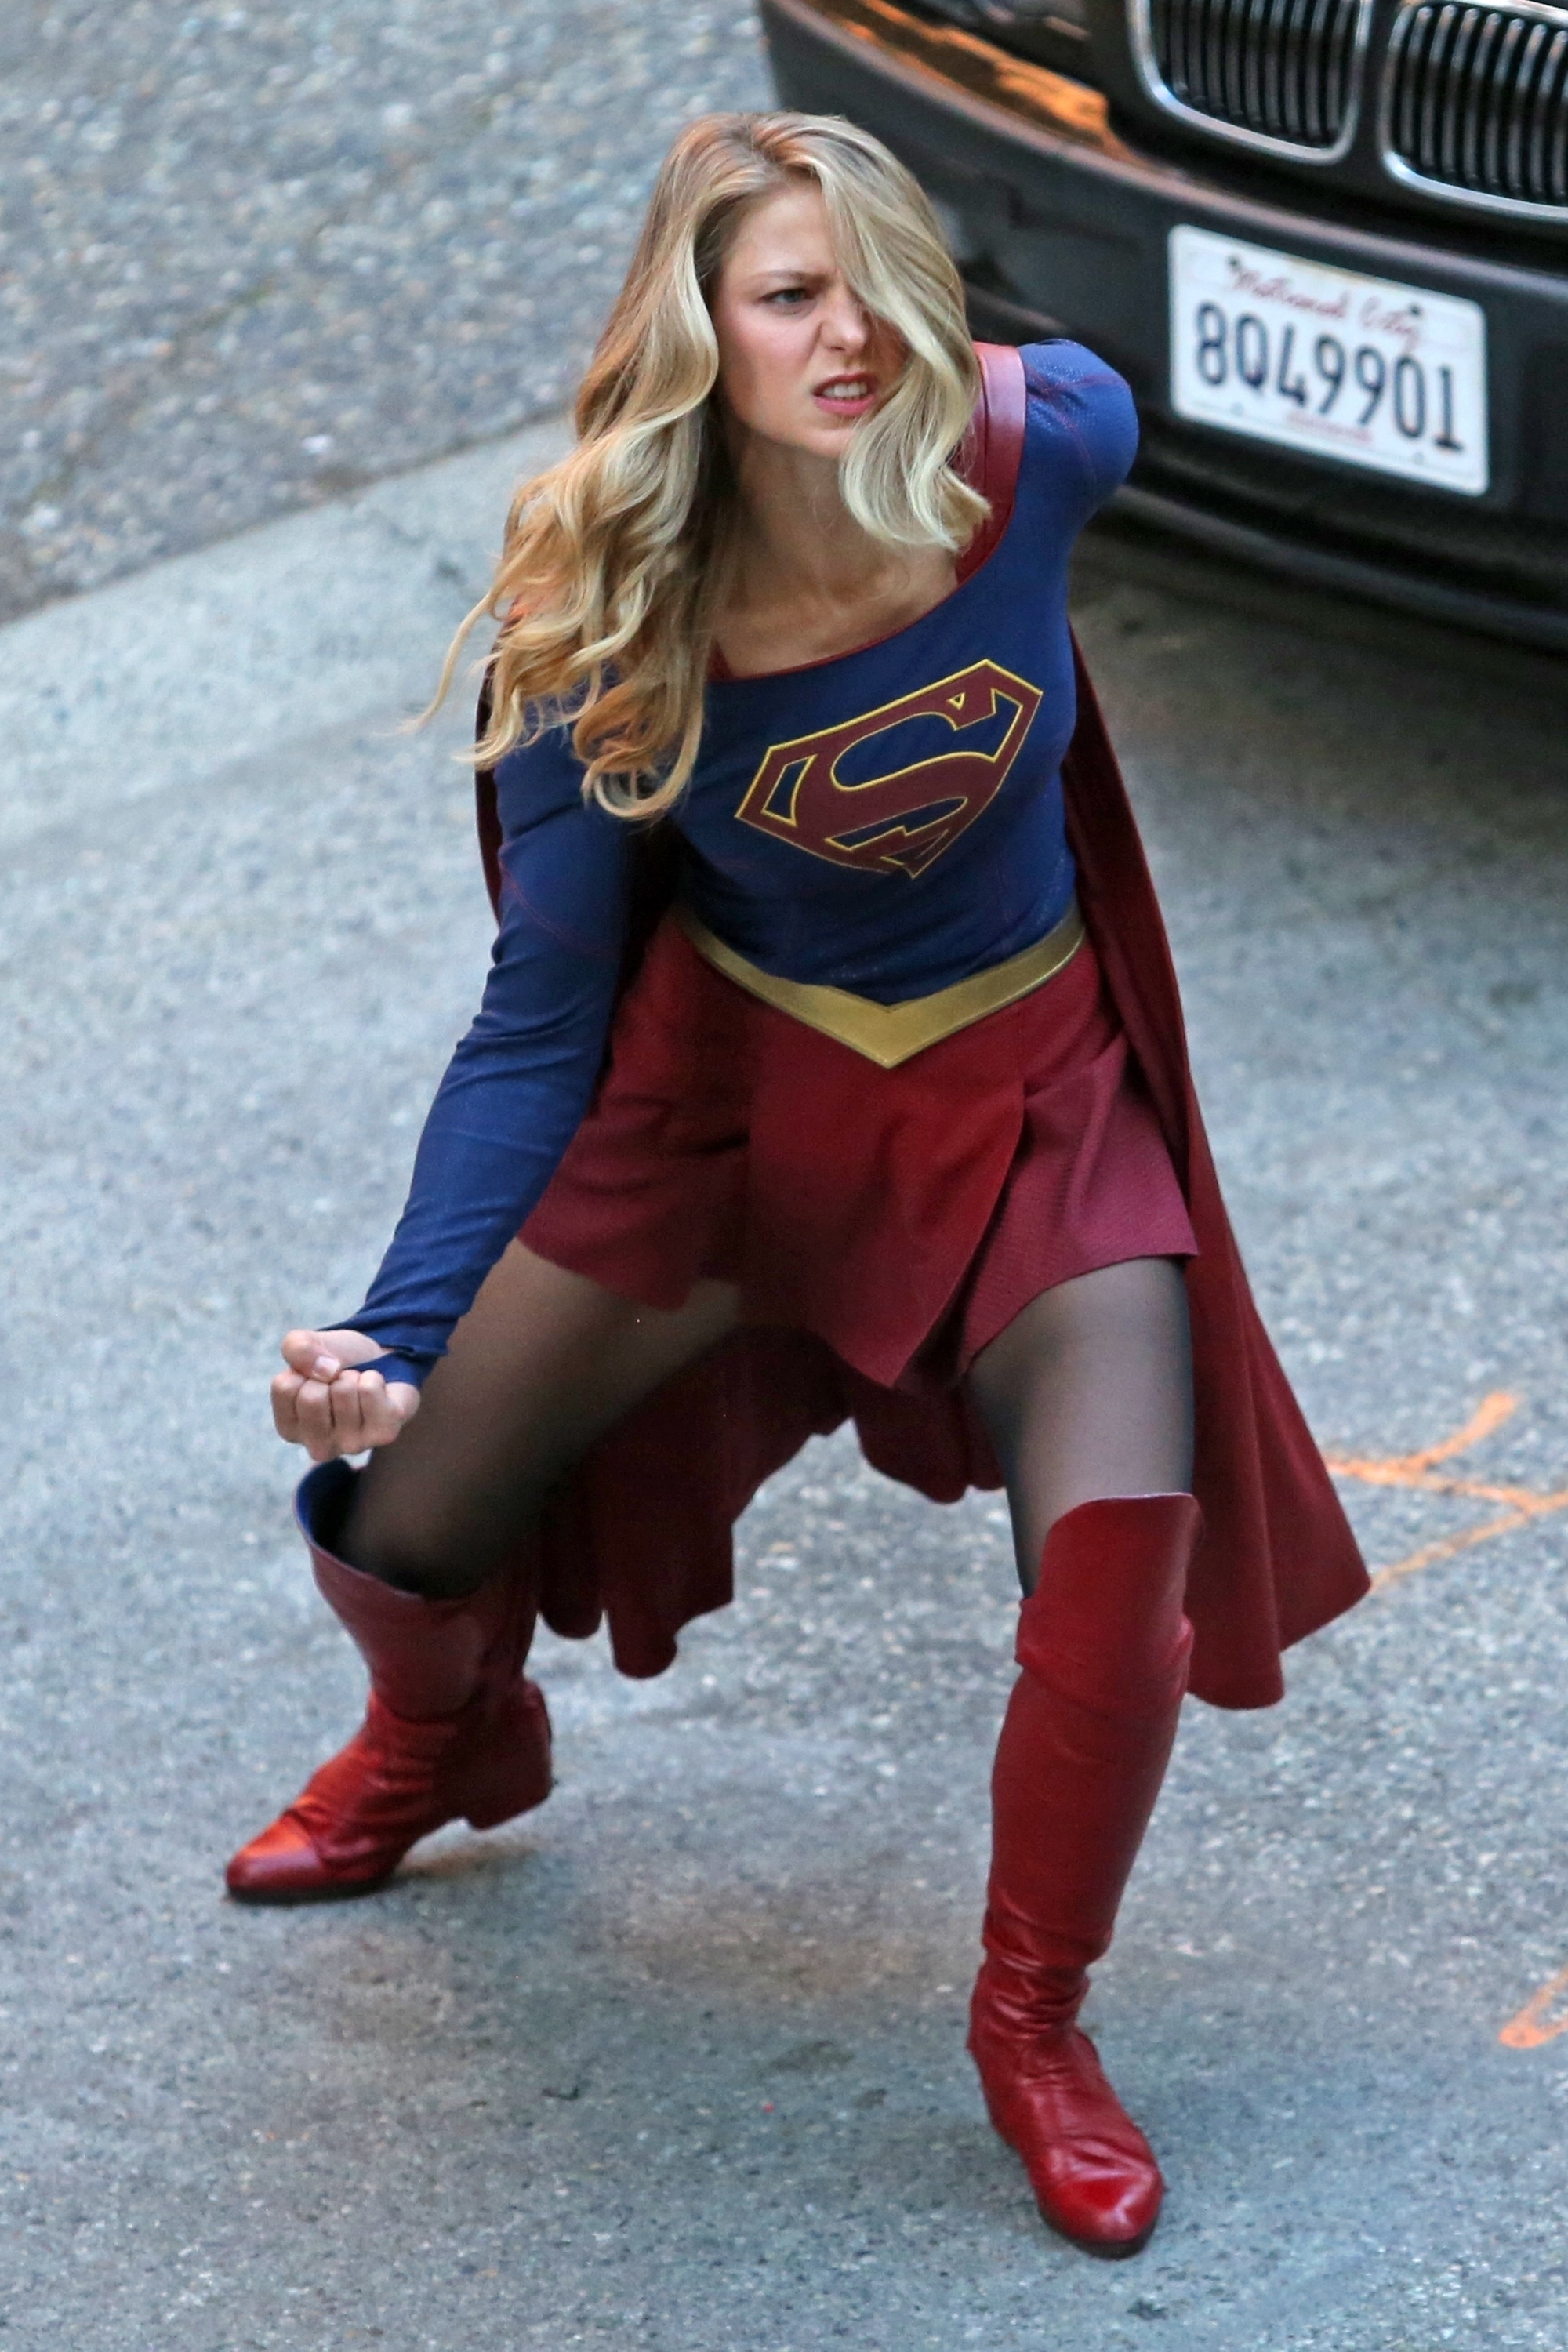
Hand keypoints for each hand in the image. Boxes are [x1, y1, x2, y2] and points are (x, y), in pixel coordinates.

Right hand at [271, 1328, 420, 1461]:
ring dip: (353, 1377)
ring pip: (343, 1391)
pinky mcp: (382, 1434)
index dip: (303, 1370)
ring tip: (358, 1389)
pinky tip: (377, 1393)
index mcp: (290, 1428)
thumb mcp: (307, 1346)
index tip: (315, 1377)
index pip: (284, 1388)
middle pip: (311, 1397)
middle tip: (339, 1383)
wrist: (382, 1366)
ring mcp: (351, 1444)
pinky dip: (373, 1378)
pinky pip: (369, 1390)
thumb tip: (327, 1371)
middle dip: (329, 1376)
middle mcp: (317, 1445)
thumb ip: (296, 1348)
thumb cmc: (336, 1365)